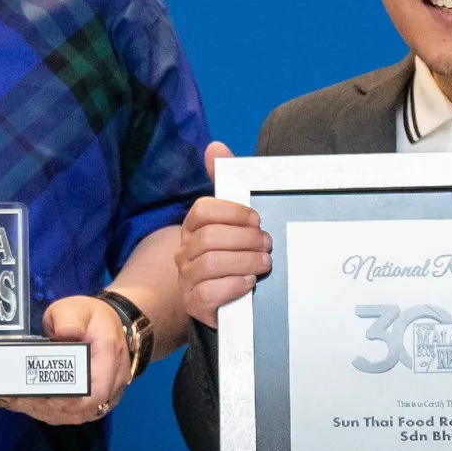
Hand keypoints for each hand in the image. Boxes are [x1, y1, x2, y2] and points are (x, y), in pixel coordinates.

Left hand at [0, 294, 131, 424]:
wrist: (106, 325)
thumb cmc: (88, 316)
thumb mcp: (76, 308)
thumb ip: (69, 318)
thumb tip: (64, 333)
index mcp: (110, 357)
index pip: (95, 391)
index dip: (65, 398)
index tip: (34, 391)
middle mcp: (112, 383)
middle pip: (81, 409)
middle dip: (45, 406)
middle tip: (14, 396)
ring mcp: (105, 396)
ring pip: (74, 415)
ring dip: (43, 411)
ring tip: (13, 400)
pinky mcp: (93, 403)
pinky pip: (71, 414)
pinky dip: (46, 411)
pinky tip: (24, 404)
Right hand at [177, 140, 271, 327]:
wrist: (231, 302)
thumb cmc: (235, 257)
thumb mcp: (235, 222)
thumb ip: (227, 184)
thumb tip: (215, 146)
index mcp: (193, 228)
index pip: (203, 211)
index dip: (232, 213)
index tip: (256, 219)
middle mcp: (185, 252)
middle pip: (209, 238)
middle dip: (245, 240)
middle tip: (267, 245)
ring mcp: (187, 279)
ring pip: (210, 263)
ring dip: (245, 262)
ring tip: (265, 264)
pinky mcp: (194, 304)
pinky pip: (209, 291)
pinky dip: (234, 285)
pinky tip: (249, 283)